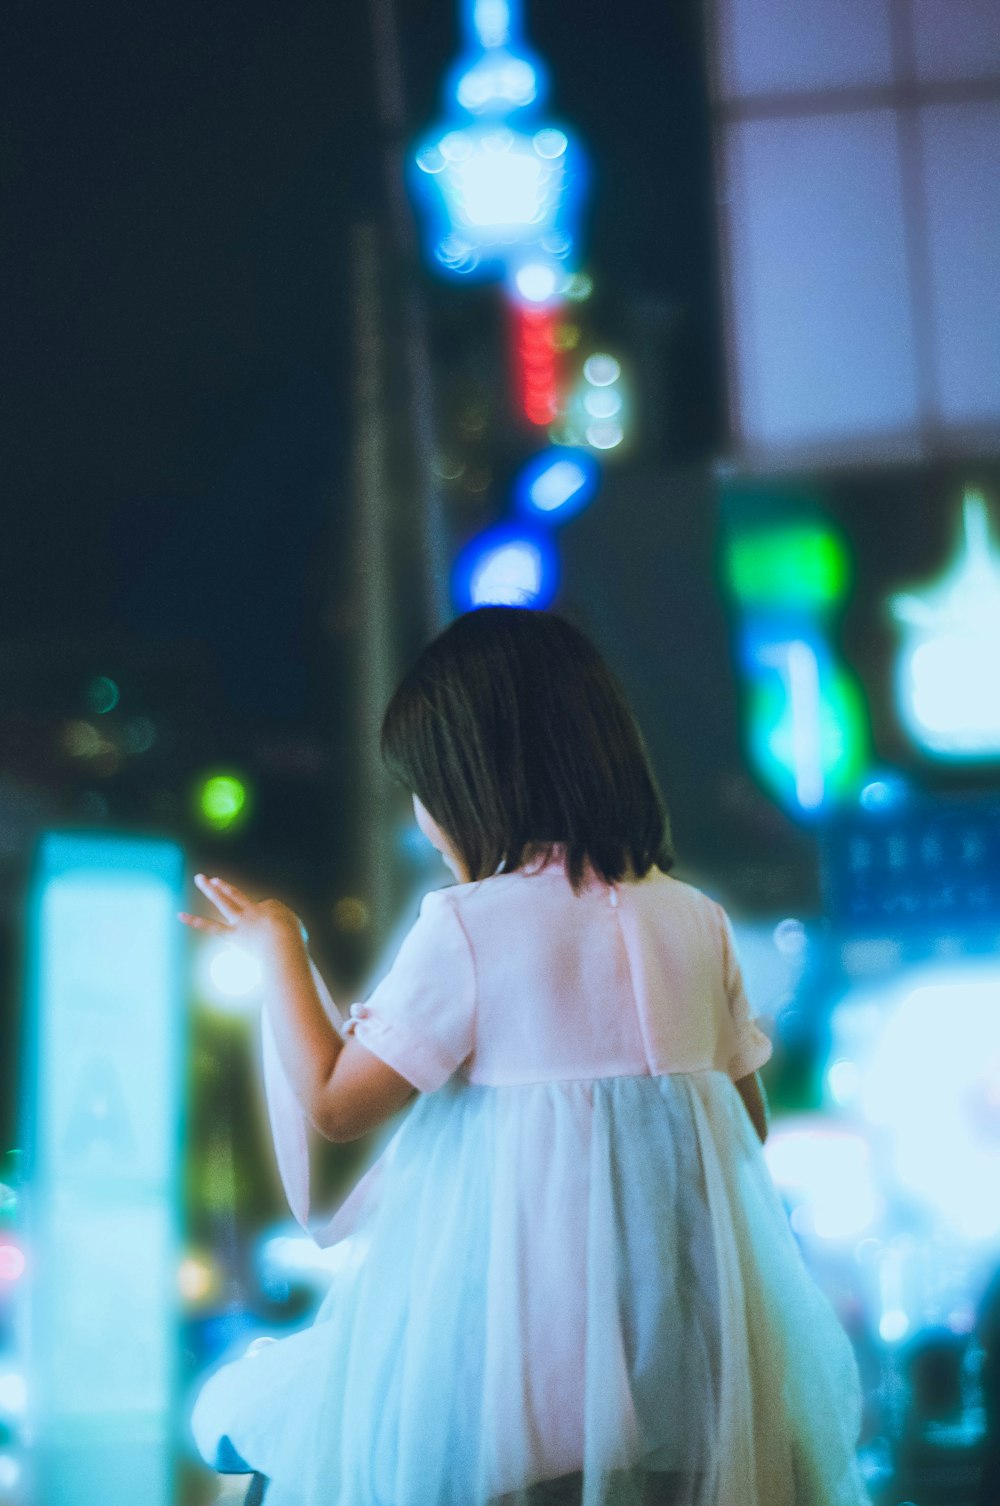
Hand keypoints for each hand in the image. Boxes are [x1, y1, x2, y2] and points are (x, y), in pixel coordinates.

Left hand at [178, 874, 306, 955]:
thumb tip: (290, 949)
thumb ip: (293, 937)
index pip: (265, 908)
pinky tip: (180, 915)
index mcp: (272, 907)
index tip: (273, 933)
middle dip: (223, 888)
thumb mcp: (300, 936)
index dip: (267, 919)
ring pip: (224, 902)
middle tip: (212, 880)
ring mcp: (242, 921)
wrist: (285, 944)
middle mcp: (254, 910)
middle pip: (236, 895)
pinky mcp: (233, 935)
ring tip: (199, 878)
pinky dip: (195, 921)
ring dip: (211, 890)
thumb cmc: (295, 943)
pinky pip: (212, 927)